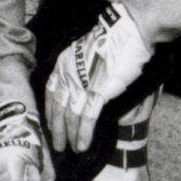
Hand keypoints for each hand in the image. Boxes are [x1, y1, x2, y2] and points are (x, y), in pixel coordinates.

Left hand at [44, 3, 151, 152]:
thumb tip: (83, 90)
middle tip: (58, 146)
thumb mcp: (87, 55)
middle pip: (57, 108)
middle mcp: (67, 74)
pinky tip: (83, 146)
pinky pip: (86, 118)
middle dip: (56, 130)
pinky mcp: (98, 91)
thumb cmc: (114, 41)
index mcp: (63, 64)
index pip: (50, 93)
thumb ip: (80, 72)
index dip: (50, 112)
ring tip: (72, 149)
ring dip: (69, 136)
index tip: (50, 126)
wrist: (130, 31)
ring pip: (69, 116)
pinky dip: (84, 134)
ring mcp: (82, 83)